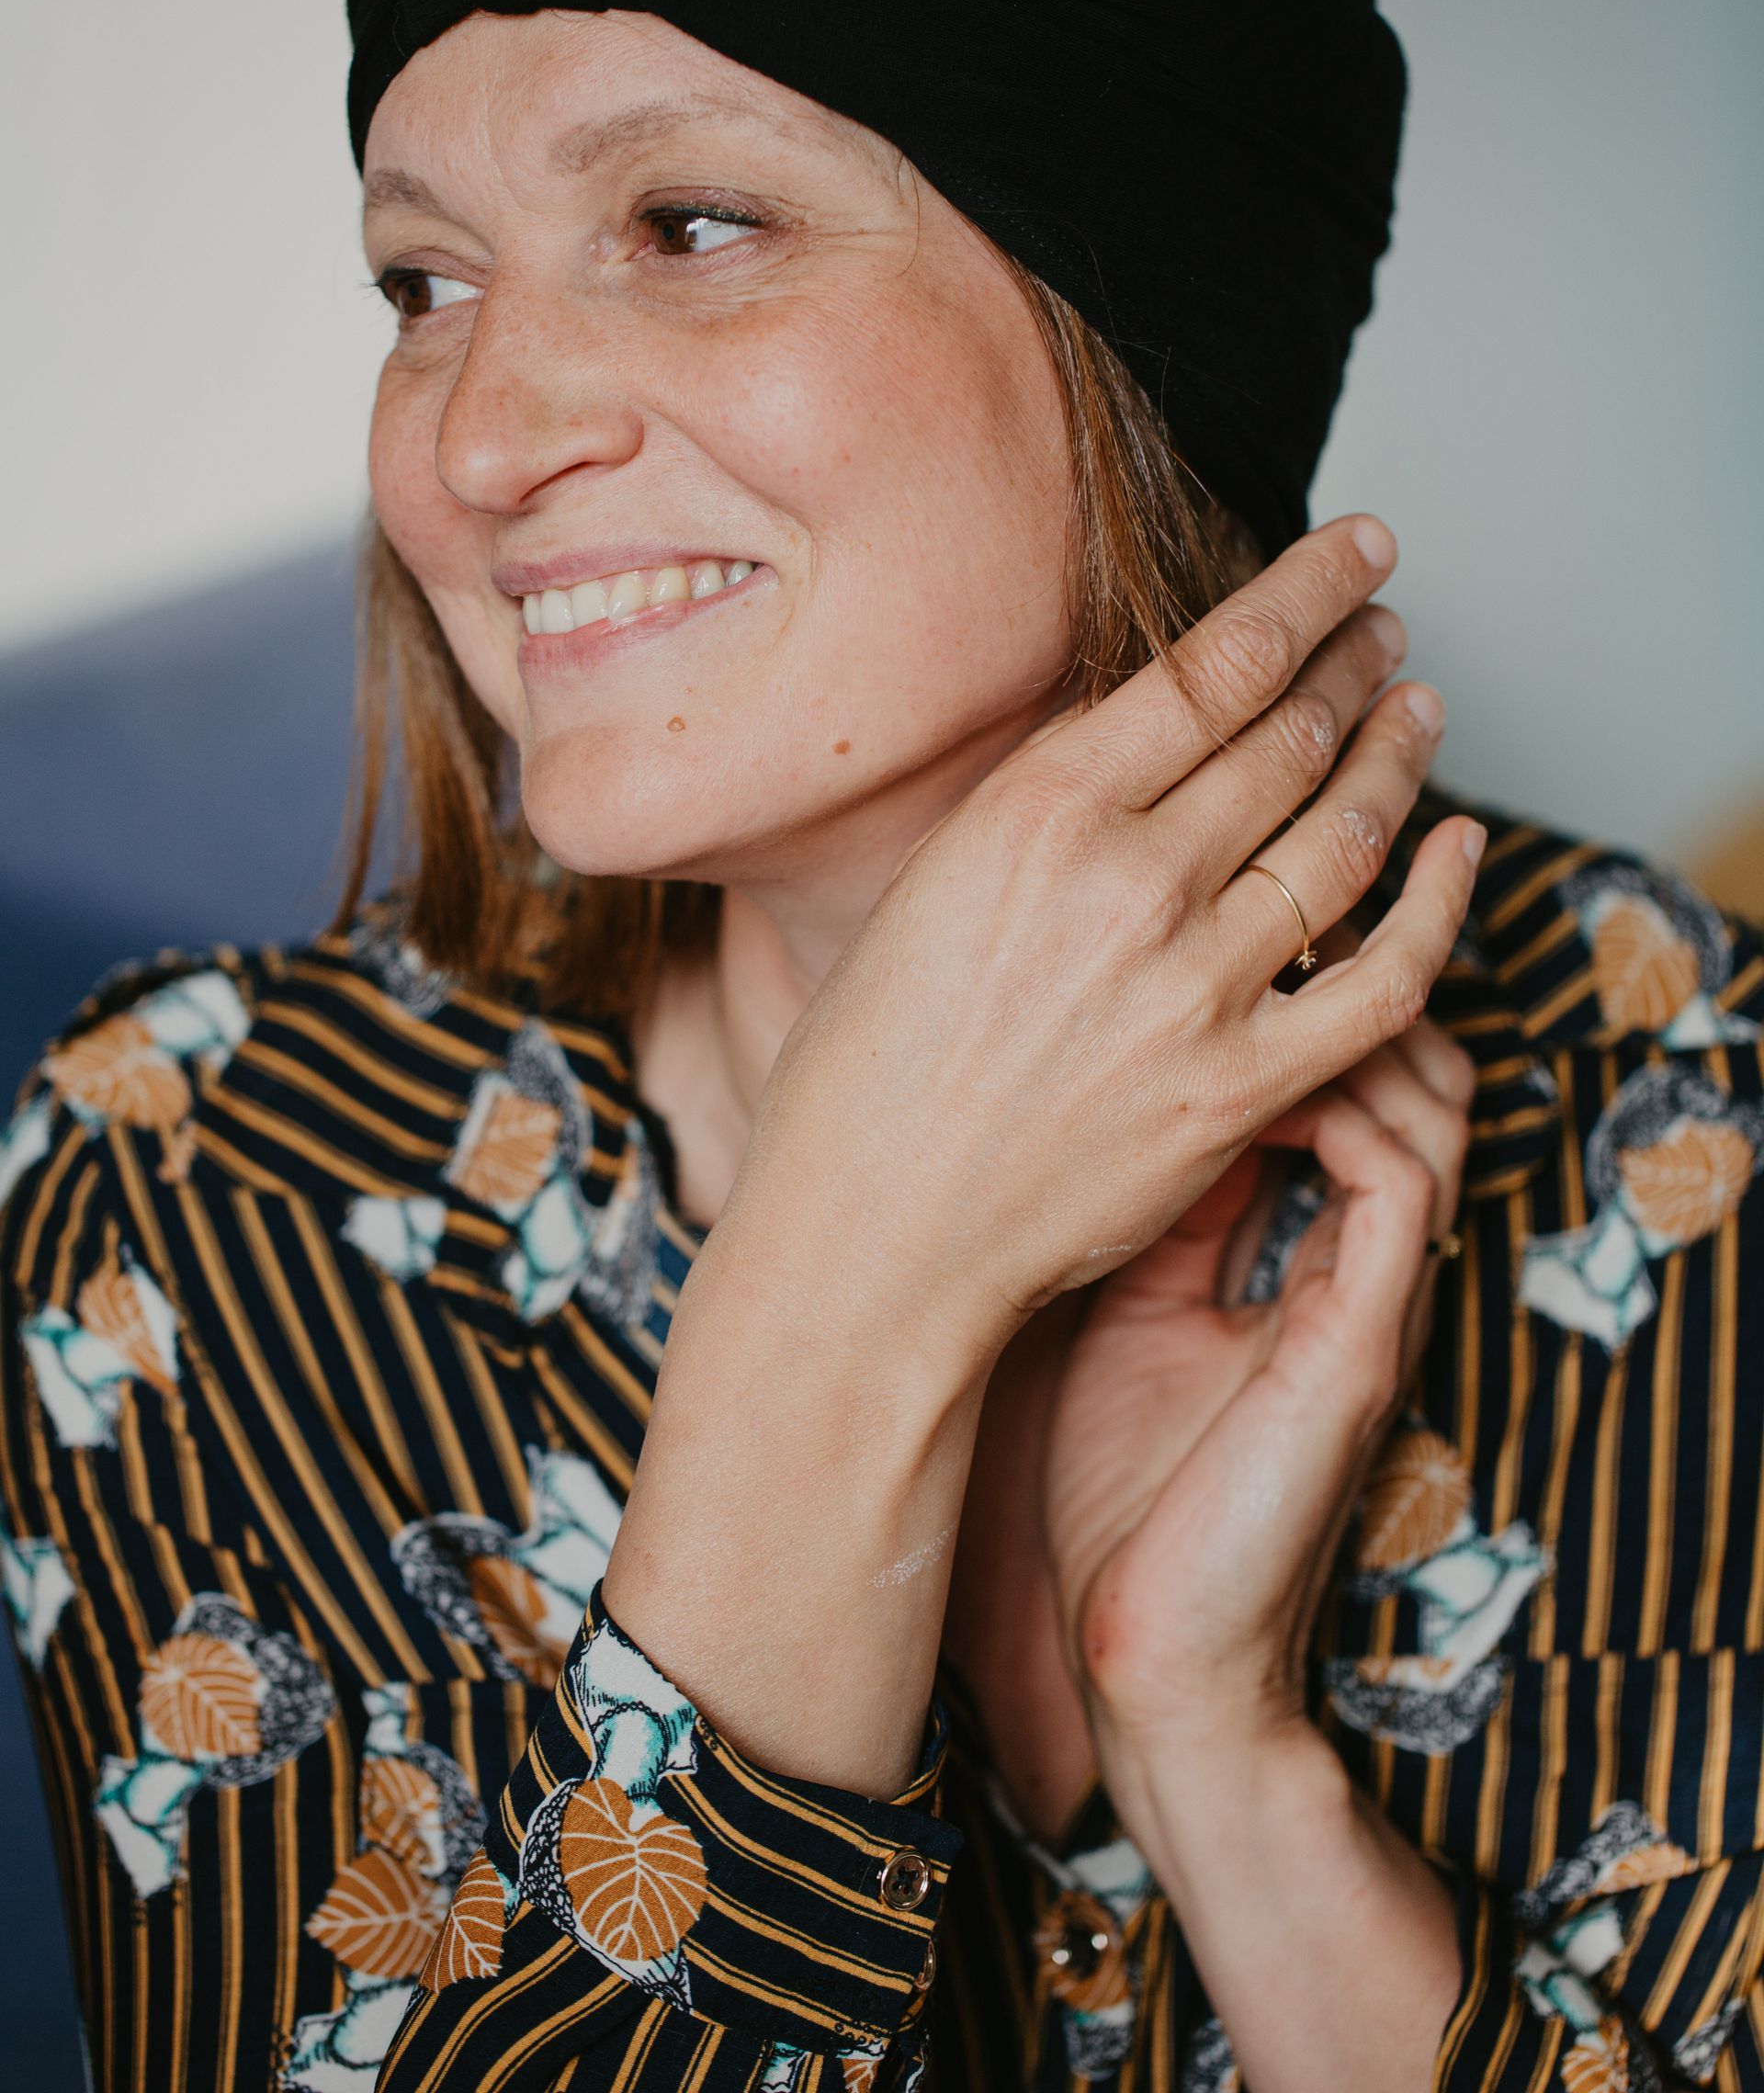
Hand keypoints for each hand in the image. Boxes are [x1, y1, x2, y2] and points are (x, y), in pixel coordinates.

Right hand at [720, 513, 1482, 1374]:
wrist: (874, 1234)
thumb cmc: (871, 1065)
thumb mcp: (935, 880)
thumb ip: (1052, 805)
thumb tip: (1152, 735)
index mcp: (1038, 811)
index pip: (1216, 665)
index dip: (1309, 594)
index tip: (1358, 553)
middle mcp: (1129, 882)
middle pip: (1291, 734)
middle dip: (1357, 664)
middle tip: (1385, 630)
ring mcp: (1195, 986)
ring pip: (1344, 835)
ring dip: (1397, 756)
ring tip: (1418, 708)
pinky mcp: (1242, 1085)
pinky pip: (1381, 975)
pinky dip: (1438, 903)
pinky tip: (1461, 851)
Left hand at [1045, 1016, 1474, 1753]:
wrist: (1152, 1665)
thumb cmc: (1118, 1500)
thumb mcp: (1123, 1313)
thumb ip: (1148, 1208)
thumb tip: (1108, 1087)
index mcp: (1312, 1265)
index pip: (1358, 1090)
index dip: (1304, 1006)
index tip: (1215, 948)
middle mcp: (1361, 1272)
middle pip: (1414, 1075)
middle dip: (1342, 989)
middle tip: (1252, 935)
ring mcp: (1372, 1304)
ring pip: (1425, 1107)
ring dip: (1345, 1025)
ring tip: (1257, 982)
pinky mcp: (1358, 1343)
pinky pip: (1396, 1180)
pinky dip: (1337, 1104)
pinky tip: (1250, 1077)